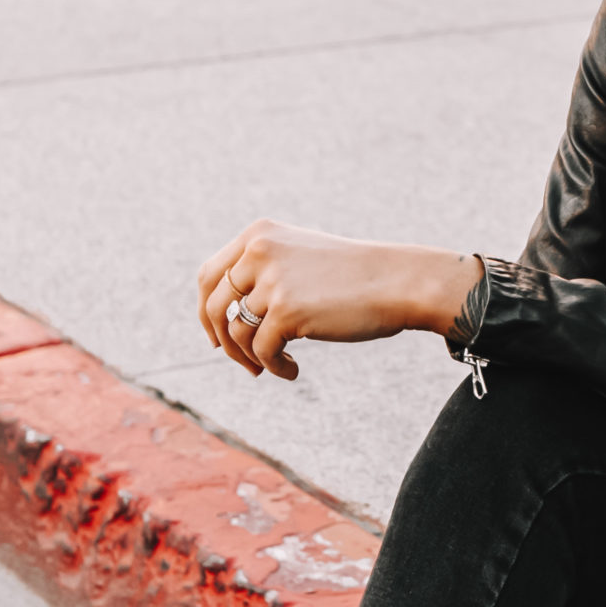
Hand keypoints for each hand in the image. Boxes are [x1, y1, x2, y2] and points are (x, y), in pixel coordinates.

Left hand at [196, 221, 481, 378]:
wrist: (398, 281)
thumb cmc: (356, 275)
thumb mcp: (301, 258)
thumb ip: (265, 272)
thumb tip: (227, 314)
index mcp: (258, 235)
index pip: (209, 275)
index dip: (206, 310)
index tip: (217, 335)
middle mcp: (258, 252)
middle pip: (213, 306)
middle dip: (222, 339)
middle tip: (241, 360)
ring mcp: (271, 281)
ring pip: (237, 332)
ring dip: (251, 357)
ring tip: (274, 366)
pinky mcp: (286, 311)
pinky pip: (263, 350)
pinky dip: (274, 366)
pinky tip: (293, 371)